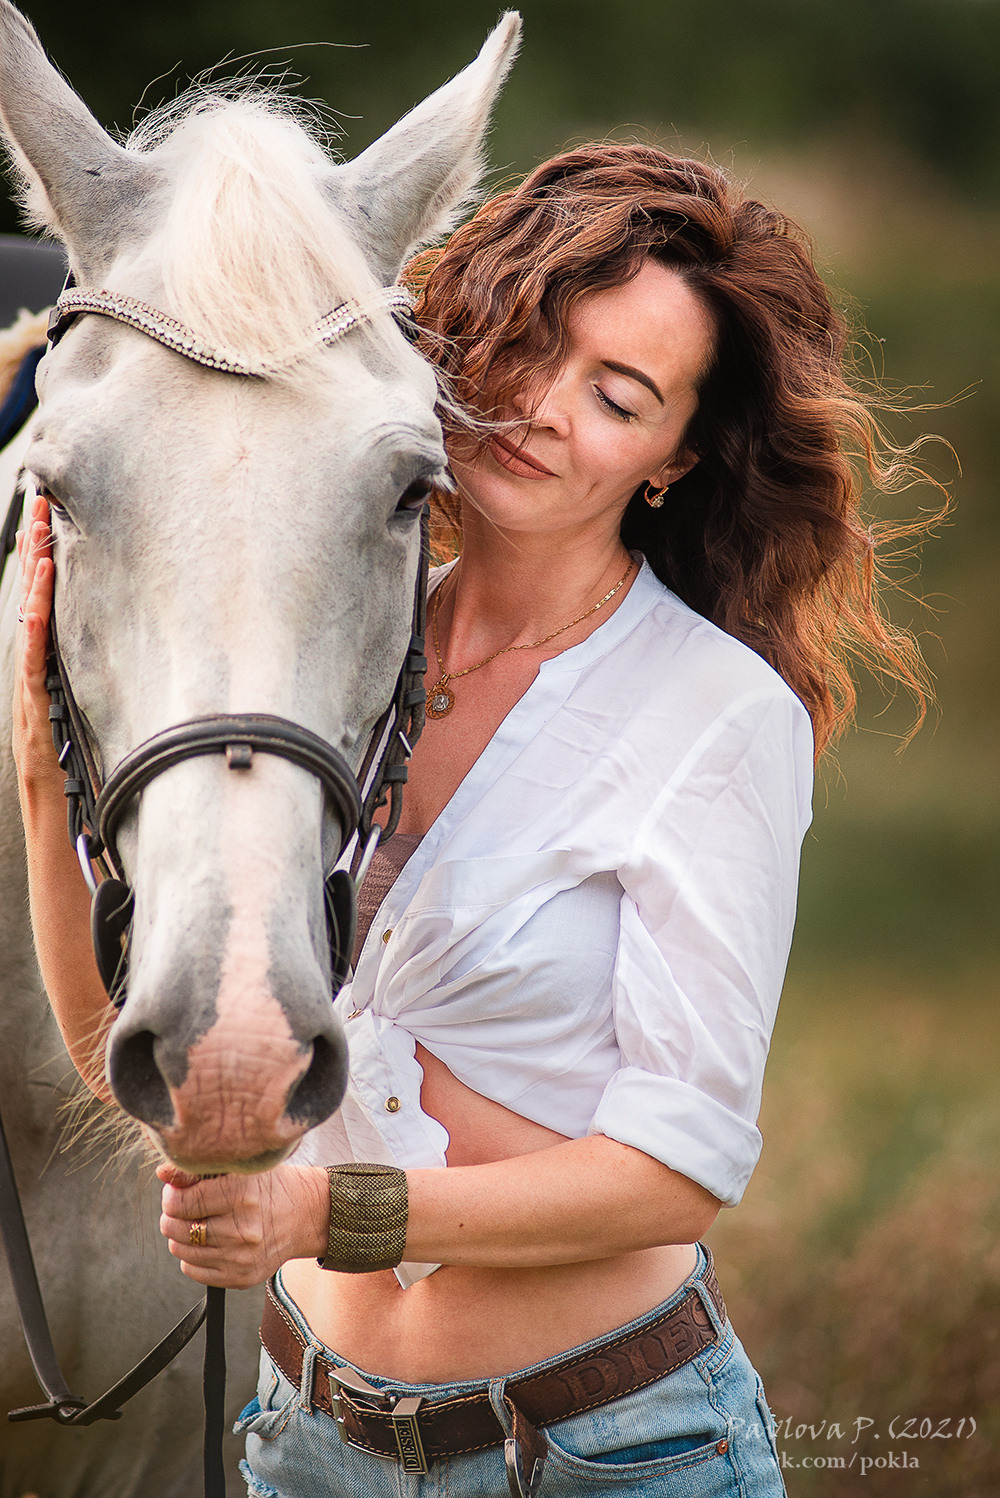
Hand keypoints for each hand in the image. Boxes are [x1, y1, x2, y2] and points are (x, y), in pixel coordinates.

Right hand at [12, 491, 58, 784]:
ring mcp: (28, 678)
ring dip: (33, 575)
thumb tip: (99, 636)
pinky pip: (32, 659)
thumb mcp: (74, 697)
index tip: (45, 516)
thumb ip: (77, 667)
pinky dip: (35, 629)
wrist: (50, 797)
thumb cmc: (66, 754)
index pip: (39, 596)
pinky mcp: (32, 700)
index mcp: (42, 657)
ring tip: (38, 533)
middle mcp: (30, 660)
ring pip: (28, 618)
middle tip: (39, 500)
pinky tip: (39, 601)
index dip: (39, 556)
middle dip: (34, 547)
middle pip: (30, 594)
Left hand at [158, 1163, 330, 1288]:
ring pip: (181, 1250)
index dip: (171, 1195)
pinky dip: (193, 1256)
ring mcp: (242, 1257)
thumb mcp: (240, 1167)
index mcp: (242, 1194)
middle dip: (172, 1216)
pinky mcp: (241, 1277)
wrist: (306, 1215)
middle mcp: (243, 1228)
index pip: (180, 1202)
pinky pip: (193, 1270)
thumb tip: (162, 1173)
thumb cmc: (270, 1186)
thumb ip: (198, 1170)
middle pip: (176, 1228)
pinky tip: (210, 1241)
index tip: (178, 1190)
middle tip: (185, 1206)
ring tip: (199, 1222)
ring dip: (181, 1235)